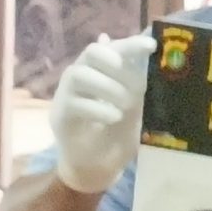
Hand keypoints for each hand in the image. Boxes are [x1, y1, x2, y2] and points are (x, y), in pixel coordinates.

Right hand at [47, 34, 151, 193]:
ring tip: (126, 106)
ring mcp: (67, 94)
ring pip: (79, 74)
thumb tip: (149, 52)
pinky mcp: (60, 115)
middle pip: (91, 52)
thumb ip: (139, 82)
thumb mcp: (136, 107)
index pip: (113, 48)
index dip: (130, 44)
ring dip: (108, 88)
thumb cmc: (117, 133)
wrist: (98, 166)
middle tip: (136, 87)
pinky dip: (99, 109)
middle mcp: (81, 76)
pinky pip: (75, 102)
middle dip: (116, 64)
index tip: (151, 46)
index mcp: (102, 71)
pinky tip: (114, 118)